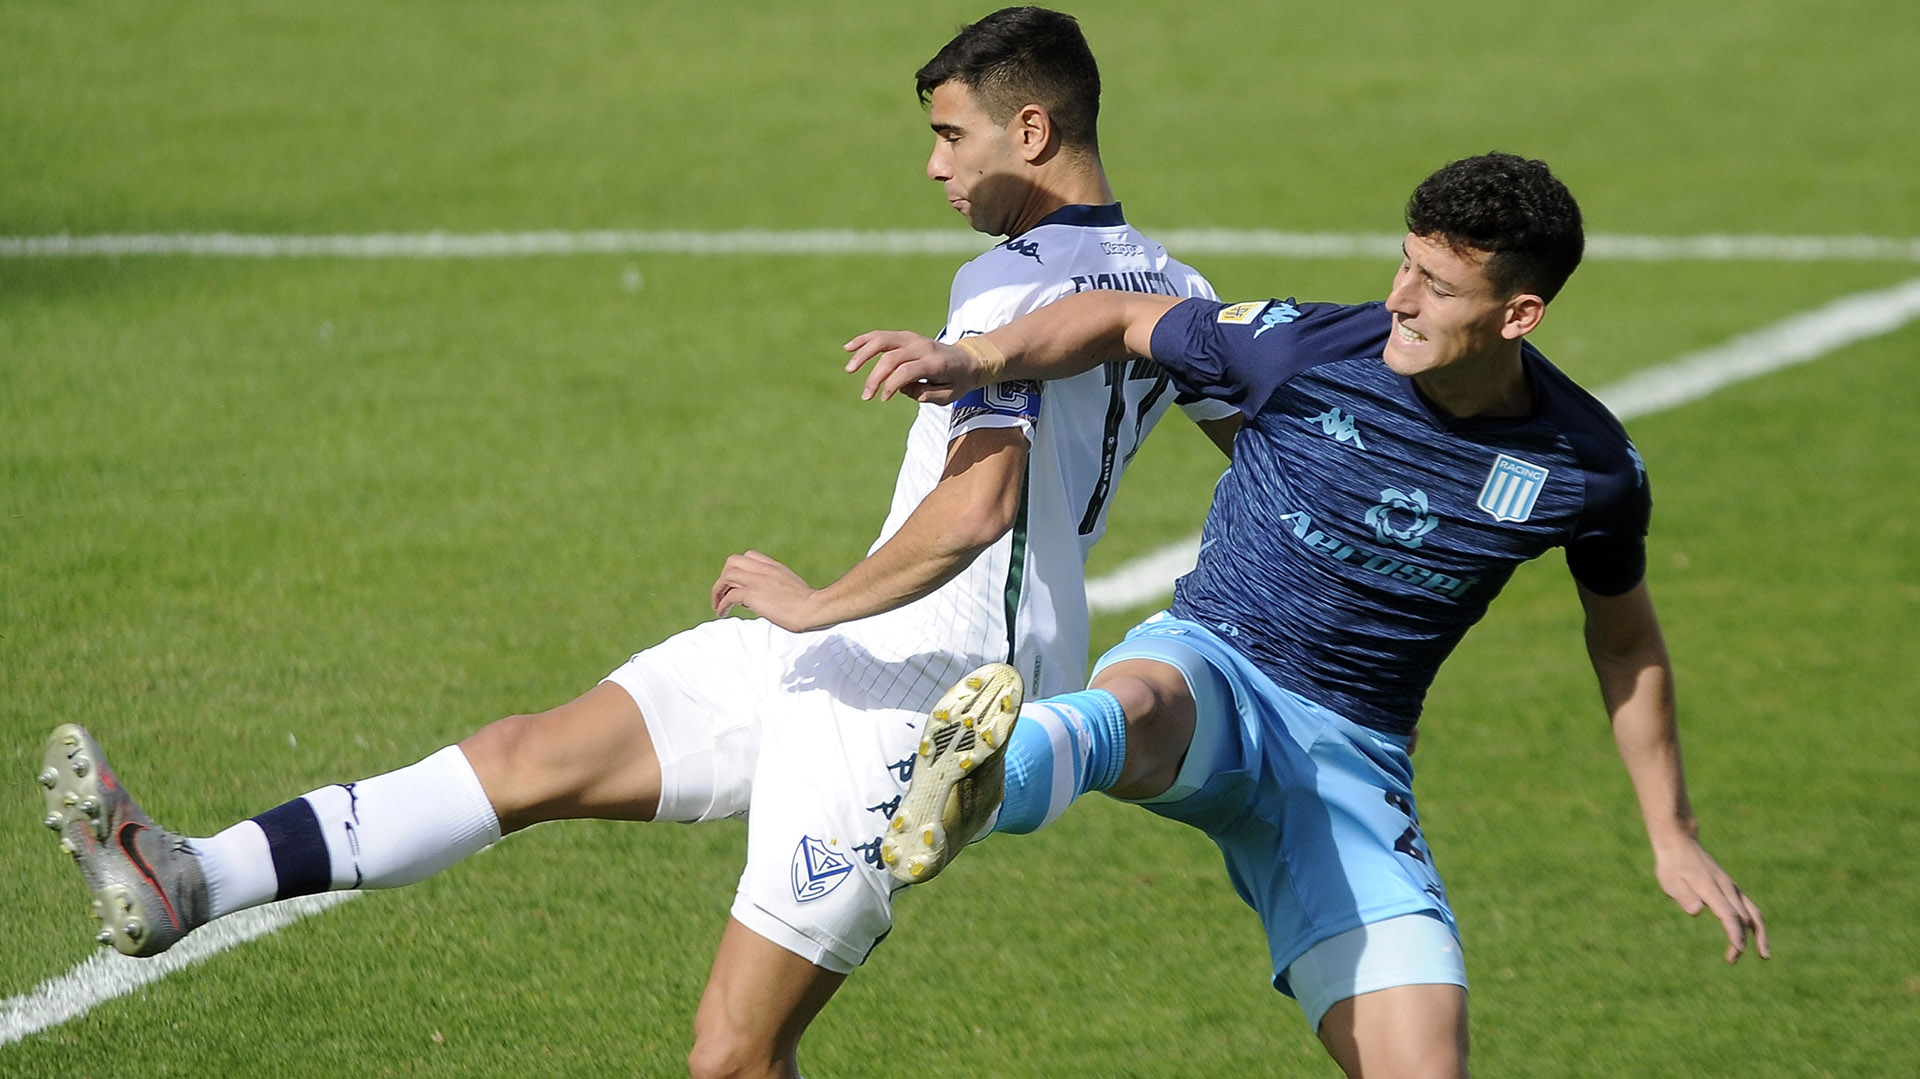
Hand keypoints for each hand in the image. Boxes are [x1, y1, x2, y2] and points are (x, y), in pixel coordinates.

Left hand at [709, 550, 825, 631]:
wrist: (815, 608)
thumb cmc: (811, 605)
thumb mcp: (795, 589)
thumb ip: (781, 589)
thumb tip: (772, 602)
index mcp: (775, 567)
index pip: (749, 556)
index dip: (739, 569)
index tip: (738, 584)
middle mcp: (764, 570)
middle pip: (732, 561)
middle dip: (724, 577)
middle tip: (724, 594)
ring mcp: (757, 581)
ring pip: (727, 576)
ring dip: (718, 591)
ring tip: (717, 605)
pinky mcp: (753, 595)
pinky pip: (729, 596)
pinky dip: (721, 605)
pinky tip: (721, 613)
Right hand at [843, 330, 980, 403]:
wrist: (969, 360)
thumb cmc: (958, 381)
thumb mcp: (948, 396)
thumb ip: (924, 394)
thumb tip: (899, 388)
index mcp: (934, 363)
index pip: (906, 371)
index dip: (891, 385)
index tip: (884, 399)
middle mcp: (922, 347)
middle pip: (891, 358)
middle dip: (875, 378)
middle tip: (866, 396)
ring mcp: (913, 338)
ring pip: (882, 341)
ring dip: (863, 354)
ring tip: (850, 369)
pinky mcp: (905, 336)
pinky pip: (882, 336)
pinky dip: (865, 340)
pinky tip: (849, 348)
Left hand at [1653, 836, 1769, 963]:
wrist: (1680, 843)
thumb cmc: (1672, 865)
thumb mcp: (1669, 881)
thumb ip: (1683, 896)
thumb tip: (1696, 911)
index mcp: (1712, 888)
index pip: (1728, 914)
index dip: (1734, 933)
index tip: (1738, 949)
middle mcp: (1727, 888)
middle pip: (1743, 918)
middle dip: (1741, 940)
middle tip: (1731, 960)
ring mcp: (1732, 887)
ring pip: (1753, 913)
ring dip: (1759, 934)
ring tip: (1763, 955)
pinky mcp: (1731, 888)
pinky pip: (1749, 908)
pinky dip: (1755, 923)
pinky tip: (1754, 936)